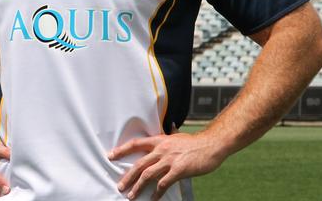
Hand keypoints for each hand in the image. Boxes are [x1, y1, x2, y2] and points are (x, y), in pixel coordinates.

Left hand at [108, 128, 225, 199]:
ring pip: (148, 175)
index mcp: (159, 140)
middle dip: (128, 176)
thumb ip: (169, 136)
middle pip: (139, 164)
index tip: (111, 155)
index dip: (122, 149)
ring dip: (138, 187)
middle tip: (120, 186)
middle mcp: (161, 150)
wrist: (210, 145)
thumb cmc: (194, 142)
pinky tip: (152, 199)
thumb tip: (168, 128)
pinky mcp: (179, 170)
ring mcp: (169, 160)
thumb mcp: (177, 136)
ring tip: (131, 196)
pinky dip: (156, 193)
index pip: (136, 144)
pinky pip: (163, 184)